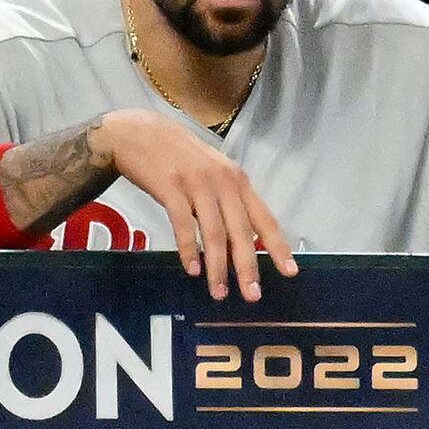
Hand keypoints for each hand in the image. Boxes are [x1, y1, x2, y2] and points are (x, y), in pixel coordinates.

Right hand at [93, 108, 299, 299]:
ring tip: (219, 292)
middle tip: (253, 295)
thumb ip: (228, 202)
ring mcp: (197, 184)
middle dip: (248, 267)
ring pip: (214, 232)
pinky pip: (183, 224)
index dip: (278, 246)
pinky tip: (192, 269)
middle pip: (241, 231)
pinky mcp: (170, 187)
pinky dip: (189, 249)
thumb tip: (242, 241)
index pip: (264, 218)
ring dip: (217, 267)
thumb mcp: (212, 174)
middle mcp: (223, 182)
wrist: (138, 132)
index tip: (290, 272)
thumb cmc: (178, 157)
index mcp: (238, 181)